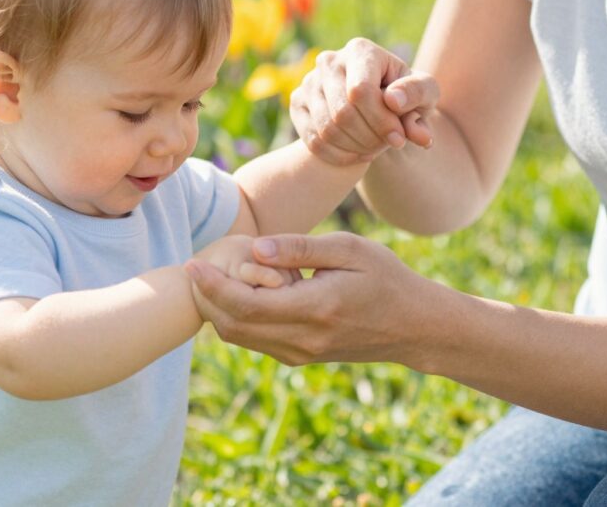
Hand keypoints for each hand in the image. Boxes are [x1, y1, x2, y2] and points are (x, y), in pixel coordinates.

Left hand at [184, 232, 433, 365]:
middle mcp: (303, 339)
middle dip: (205, 298)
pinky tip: (241, 290)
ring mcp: (301, 354)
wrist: (414, 327)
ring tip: (211, 276)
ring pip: (240, 337)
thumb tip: (255, 249)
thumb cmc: (386, 278)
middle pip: (233, 326)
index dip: (212, 286)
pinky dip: (239, 317)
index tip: (192, 263)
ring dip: (219, 309)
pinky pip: (256, 340)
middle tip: (192, 267)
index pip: (246, 304)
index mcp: (315, 308)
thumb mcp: (350, 249)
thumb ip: (300, 249)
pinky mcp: (301, 357)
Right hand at [290, 38, 439, 165]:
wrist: (379, 104)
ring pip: (327, 129)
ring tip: (375, 148)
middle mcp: (329, 61)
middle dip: (370, 137)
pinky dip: (339, 155)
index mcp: (361, 51)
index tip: (399, 139)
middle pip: (343, 113)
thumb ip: (418, 95)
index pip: (361, 91)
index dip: (380, 120)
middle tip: (388, 145)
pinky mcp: (298, 102)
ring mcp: (309, 81)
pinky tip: (357, 153)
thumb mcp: (424, 92)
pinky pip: (314, 140)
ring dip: (356, 147)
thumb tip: (395, 102)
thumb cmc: (405, 96)